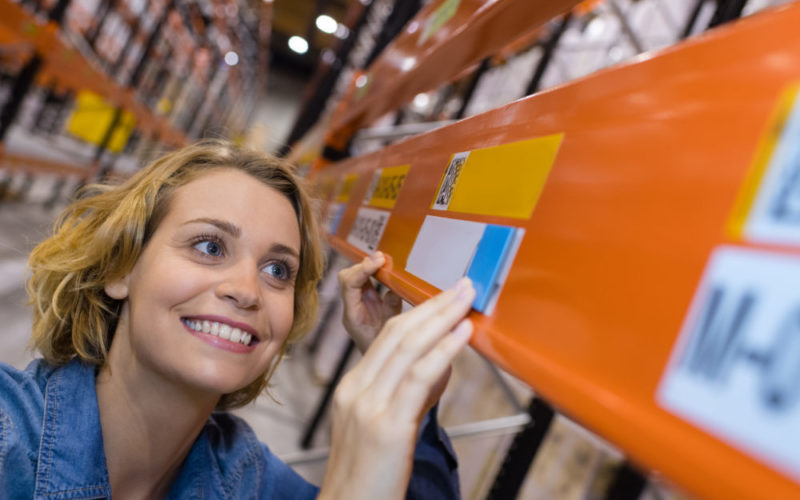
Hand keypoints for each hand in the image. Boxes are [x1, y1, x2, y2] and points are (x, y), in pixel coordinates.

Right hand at [318, 278, 474, 499]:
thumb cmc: (369, 478)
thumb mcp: (382, 427)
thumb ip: (406, 394)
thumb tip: (440, 364)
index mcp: (352, 387)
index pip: (387, 337)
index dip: (420, 312)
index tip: (445, 296)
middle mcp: (356, 390)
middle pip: (397, 333)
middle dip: (434, 305)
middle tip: (462, 285)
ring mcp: (368, 405)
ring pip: (408, 347)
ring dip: (443, 317)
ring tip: (467, 298)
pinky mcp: (387, 426)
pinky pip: (418, 376)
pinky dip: (443, 350)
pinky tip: (462, 333)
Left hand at [338, 251, 402, 352]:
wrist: (379, 368)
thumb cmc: (385, 354)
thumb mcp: (392, 332)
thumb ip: (391, 310)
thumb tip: (392, 288)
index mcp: (353, 316)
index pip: (348, 285)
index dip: (363, 269)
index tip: (380, 261)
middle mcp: (350, 308)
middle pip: (347, 277)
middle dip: (364, 264)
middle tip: (384, 259)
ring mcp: (356, 304)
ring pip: (354, 277)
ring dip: (369, 267)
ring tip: (386, 262)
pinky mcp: (364, 302)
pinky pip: (364, 282)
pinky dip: (373, 273)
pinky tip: (386, 270)